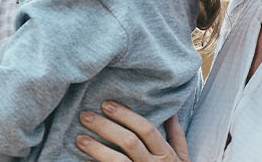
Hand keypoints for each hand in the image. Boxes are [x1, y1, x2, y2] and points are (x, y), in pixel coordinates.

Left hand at [75, 101, 189, 161]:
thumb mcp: (182, 158)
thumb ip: (176, 136)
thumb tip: (171, 113)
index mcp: (166, 154)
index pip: (146, 129)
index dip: (126, 115)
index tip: (106, 104)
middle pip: (129, 142)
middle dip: (105, 127)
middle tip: (85, 116)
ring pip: (117, 161)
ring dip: (97, 149)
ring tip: (80, 139)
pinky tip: (84, 161)